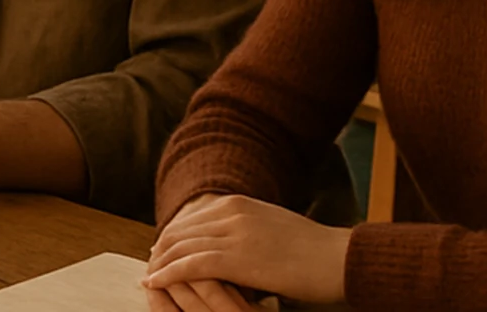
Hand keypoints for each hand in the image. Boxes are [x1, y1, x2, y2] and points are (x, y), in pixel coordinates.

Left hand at [144, 194, 349, 305]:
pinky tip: (155, 282)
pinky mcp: (238, 258)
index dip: (173, 235)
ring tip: (148, 277)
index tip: (161, 249)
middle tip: (149, 265)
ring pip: (182, 246)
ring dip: (160, 263)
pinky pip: (192, 265)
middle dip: (162, 249)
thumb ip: (247, 230)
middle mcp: (232, 212)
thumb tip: (231, 244)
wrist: (338, 258)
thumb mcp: (272, 228)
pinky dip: (168, 273)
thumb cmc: (313, 251)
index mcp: (240, 203)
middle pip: (182, 229)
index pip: (193, 218)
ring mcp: (234, 233)